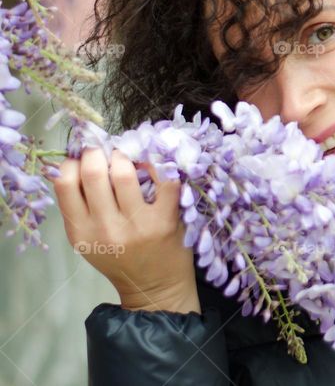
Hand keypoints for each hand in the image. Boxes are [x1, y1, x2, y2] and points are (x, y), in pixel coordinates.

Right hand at [53, 148, 200, 312]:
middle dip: (99, 152)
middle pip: (94, 172)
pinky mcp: (165, 221)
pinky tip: (156, 166)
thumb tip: (75, 161)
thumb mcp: (89, 239)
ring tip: (130, 158)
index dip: (72, 162)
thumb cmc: (121, 258)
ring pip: (124, 172)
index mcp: (80, 231)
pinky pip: (164, 180)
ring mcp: (136, 224)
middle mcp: (105, 227)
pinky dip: (160, 165)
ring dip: (127, 157)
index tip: (83, 158)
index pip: (64, 183)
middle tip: (107, 150)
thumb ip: (80, 207)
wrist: (154, 288)